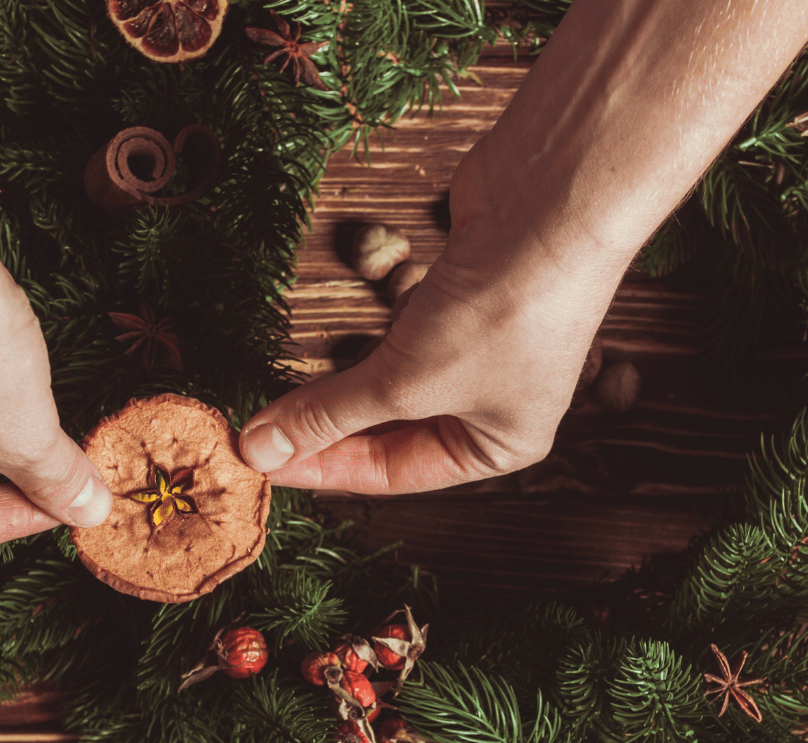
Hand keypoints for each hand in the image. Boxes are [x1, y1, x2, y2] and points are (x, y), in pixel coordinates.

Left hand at [238, 0, 807, 493]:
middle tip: (255, 428)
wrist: (552, 204)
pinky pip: (396, 325)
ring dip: (337, 378)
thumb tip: (261, 450)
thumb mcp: (403, 380)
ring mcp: (478, 342)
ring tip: (275, 386)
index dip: (323, 468)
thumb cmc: (503, 311)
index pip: (394, 473)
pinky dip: (362, 330)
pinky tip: (320, 334)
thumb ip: (329, 414)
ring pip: (389, 375)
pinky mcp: (458, 290)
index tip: (260, 462)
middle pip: (390, 428)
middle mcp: (493, 401)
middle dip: (325, 425)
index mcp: (498, 445)